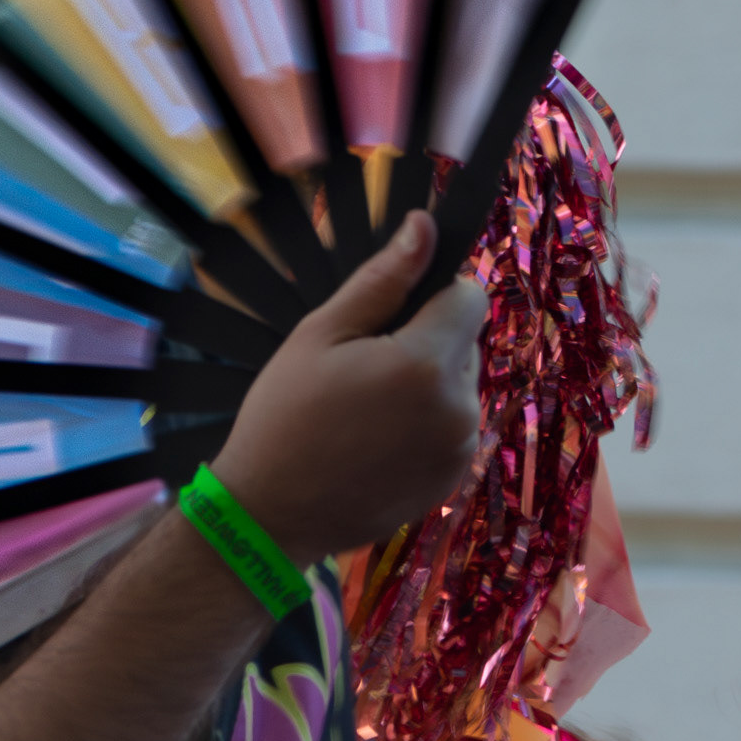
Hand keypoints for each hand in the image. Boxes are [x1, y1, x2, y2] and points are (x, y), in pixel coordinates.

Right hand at [211, 210, 486, 566]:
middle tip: (363, 366)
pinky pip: (454, 426)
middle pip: (464, 341)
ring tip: (367, 407)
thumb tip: (425, 226)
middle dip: (427, 340)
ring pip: (460, 384)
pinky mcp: (453, 479)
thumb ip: (382, 280)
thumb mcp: (320, 334)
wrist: (271, 514)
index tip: (390, 314)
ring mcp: (460, 448)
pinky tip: (378, 440)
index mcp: (426, 363)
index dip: (434, 294)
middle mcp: (459, 407)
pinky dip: (428, 423)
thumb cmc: (284, 416)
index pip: (469, 297)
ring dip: (428, 383)